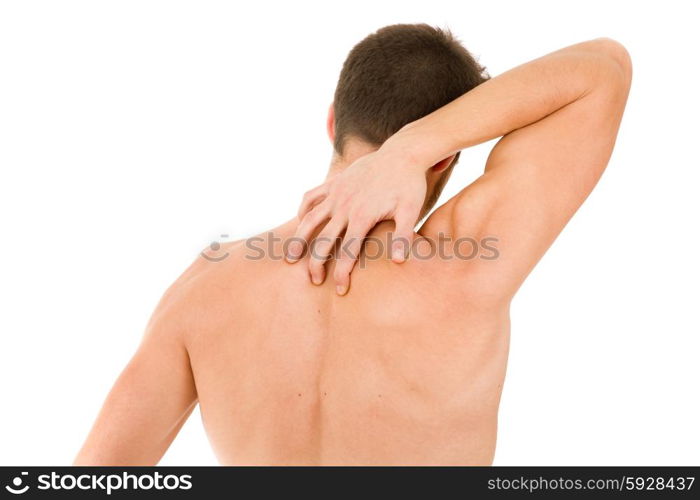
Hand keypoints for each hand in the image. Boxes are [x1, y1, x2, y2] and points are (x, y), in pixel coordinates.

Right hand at [285, 143, 426, 294]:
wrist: (402, 153)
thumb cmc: (409, 185)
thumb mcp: (411, 210)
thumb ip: (404, 236)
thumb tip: (399, 262)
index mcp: (363, 216)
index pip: (347, 252)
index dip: (342, 274)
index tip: (340, 291)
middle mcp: (344, 205)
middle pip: (322, 240)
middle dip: (315, 263)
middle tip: (314, 281)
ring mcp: (336, 193)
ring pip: (309, 219)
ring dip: (298, 240)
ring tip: (290, 258)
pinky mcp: (334, 182)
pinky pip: (311, 196)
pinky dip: (302, 210)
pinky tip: (300, 222)